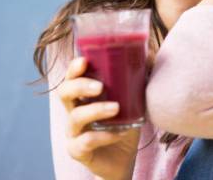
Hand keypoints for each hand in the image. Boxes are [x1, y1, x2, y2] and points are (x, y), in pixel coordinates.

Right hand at [58, 57, 139, 179]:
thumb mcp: (133, 99)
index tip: (85, 61)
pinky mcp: (78, 151)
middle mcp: (74, 110)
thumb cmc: (124, 123)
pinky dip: (102, 136)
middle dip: (79, 86)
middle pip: (64, 92)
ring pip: (75, 117)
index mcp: (84, 95)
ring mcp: (74, 131)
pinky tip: (118, 133)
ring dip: (95, 110)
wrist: (124, 158)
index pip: (72, 76)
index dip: (74, 68)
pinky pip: (85, 142)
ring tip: (116, 108)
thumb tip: (148, 54)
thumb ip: (136, 79)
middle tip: (99, 86)